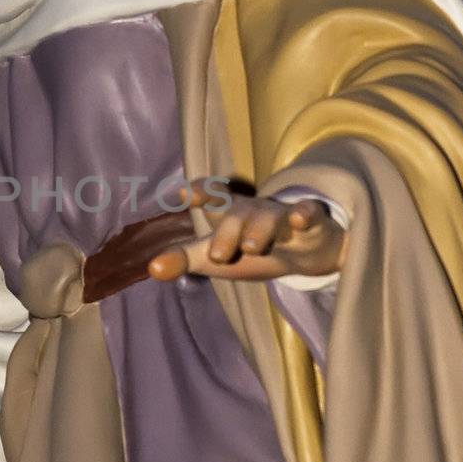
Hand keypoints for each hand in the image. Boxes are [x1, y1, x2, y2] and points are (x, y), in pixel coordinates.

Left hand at [147, 178, 346, 283]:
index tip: (184, 193)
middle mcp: (254, 210)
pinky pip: (308, 213)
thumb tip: (151, 269)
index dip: (200, 192)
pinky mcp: (311, 223)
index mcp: (230, 213)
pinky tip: (299, 220)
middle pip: (238, 213)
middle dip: (227, 232)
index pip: (213, 197)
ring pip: (270, 216)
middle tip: (217, 255)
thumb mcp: (216, 257)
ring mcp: (282, 215)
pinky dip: (304, 215)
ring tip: (251, 247)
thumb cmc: (254, 250)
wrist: (307, 253)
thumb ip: (184, 259)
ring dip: (259, 229)